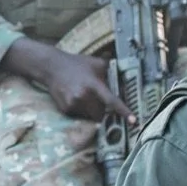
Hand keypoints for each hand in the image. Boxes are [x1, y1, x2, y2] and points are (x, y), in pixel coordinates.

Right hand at [4, 41, 131, 122]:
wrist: (52, 67)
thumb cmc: (77, 64)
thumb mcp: (97, 63)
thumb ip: (112, 71)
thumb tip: (126, 80)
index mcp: (93, 85)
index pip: (112, 101)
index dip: (124, 112)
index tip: (134, 121)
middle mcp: (83, 96)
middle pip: (101, 113)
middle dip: (102, 109)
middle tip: (97, 100)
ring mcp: (73, 104)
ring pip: (90, 116)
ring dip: (91, 110)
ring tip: (84, 96)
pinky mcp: (65, 109)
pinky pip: (79, 116)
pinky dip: (80, 110)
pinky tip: (75, 98)